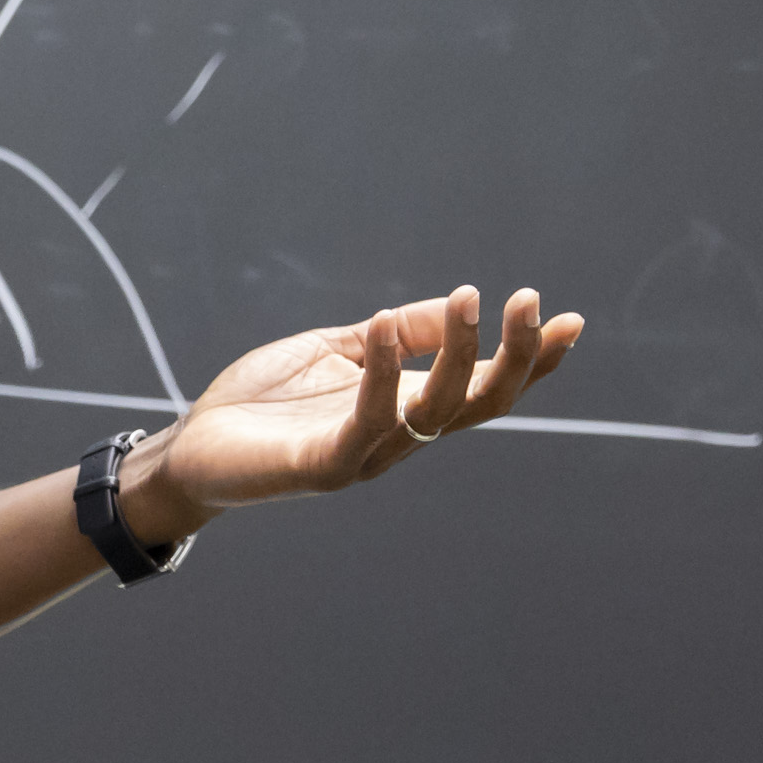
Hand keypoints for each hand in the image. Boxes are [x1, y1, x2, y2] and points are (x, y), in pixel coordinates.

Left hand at [136, 285, 585, 537]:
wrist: (191, 450)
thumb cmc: (262, 403)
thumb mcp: (337, 351)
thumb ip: (392, 334)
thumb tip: (456, 305)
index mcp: (407, 410)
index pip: (484, 387)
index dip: (531, 361)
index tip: (572, 320)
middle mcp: (398, 438)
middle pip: (479, 405)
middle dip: (515, 357)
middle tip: (530, 301)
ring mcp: (364, 455)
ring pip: (436, 414)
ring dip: (457, 354)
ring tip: (467, 297)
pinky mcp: (322, 465)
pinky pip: (365, 424)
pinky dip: (380, 377)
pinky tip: (378, 329)